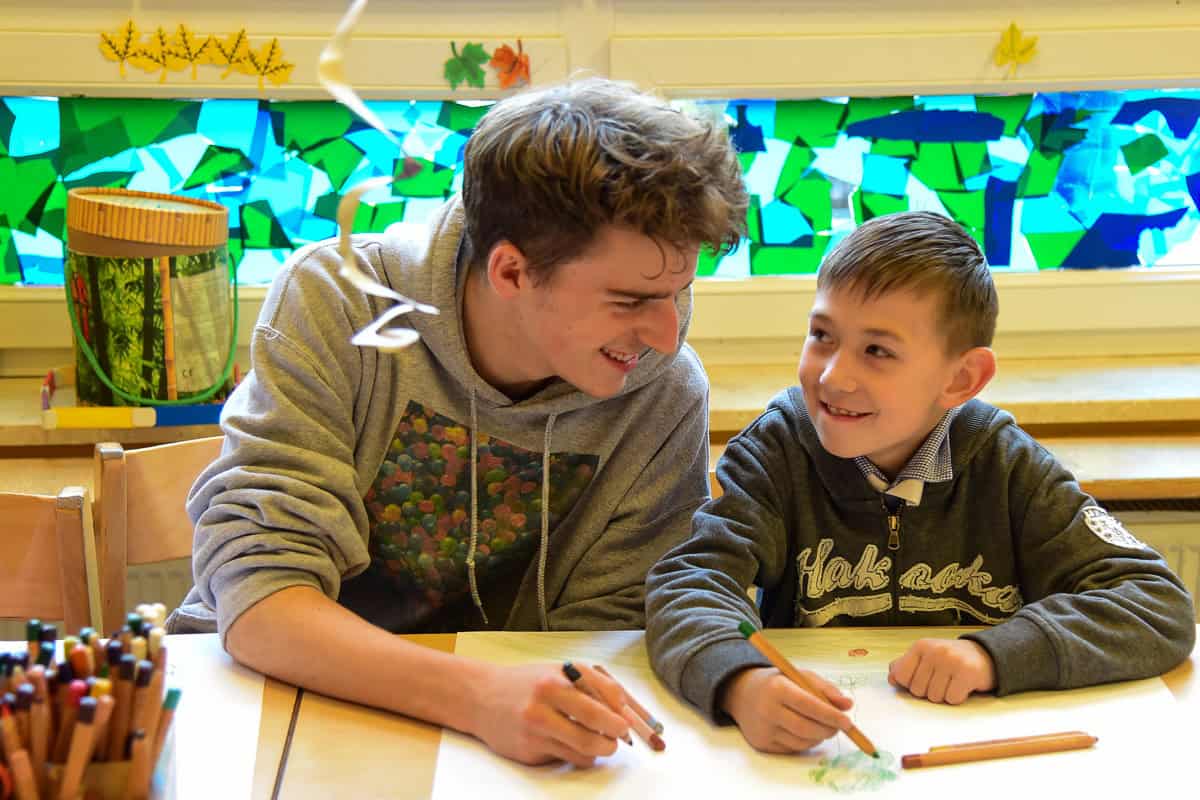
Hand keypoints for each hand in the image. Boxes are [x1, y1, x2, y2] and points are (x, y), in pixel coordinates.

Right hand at [467, 662, 630, 767]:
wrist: (481, 697)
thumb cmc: (527, 683)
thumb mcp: (559, 671)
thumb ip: (592, 685)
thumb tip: (625, 710)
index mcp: (556, 678)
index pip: (604, 696)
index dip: (623, 711)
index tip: (628, 719)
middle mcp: (544, 703)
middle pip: (596, 727)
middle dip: (616, 736)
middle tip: (620, 737)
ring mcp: (535, 729)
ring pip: (585, 749)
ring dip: (601, 750)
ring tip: (601, 743)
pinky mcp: (529, 751)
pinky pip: (567, 759)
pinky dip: (579, 755)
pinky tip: (574, 745)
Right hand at [720, 666, 852, 753]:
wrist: (742, 694)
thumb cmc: (777, 682)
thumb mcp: (799, 676)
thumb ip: (825, 689)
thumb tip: (848, 705)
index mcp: (777, 688)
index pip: (809, 705)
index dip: (830, 715)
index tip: (848, 722)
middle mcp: (767, 710)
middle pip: (806, 727)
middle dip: (828, 729)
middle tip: (840, 726)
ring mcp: (763, 729)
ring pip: (802, 741)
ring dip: (819, 737)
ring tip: (821, 726)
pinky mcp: (762, 744)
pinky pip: (793, 748)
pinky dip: (805, 742)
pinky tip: (804, 730)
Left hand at [888, 639, 995, 703]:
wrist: (985, 655)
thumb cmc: (950, 660)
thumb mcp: (925, 657)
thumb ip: (905, 666)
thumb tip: (891, 678)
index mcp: (920, 646)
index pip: (901, 676)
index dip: (910, 684)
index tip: (923, 679)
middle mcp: (935, 651)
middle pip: (917, 690)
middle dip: (929, 691)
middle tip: (942, 680)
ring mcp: (951, 660)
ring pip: (934, 697)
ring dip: (943, 695)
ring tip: (952, 682)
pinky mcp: (967, 673)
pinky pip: (952, 699)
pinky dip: (957, 697)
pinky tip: (962, 686)